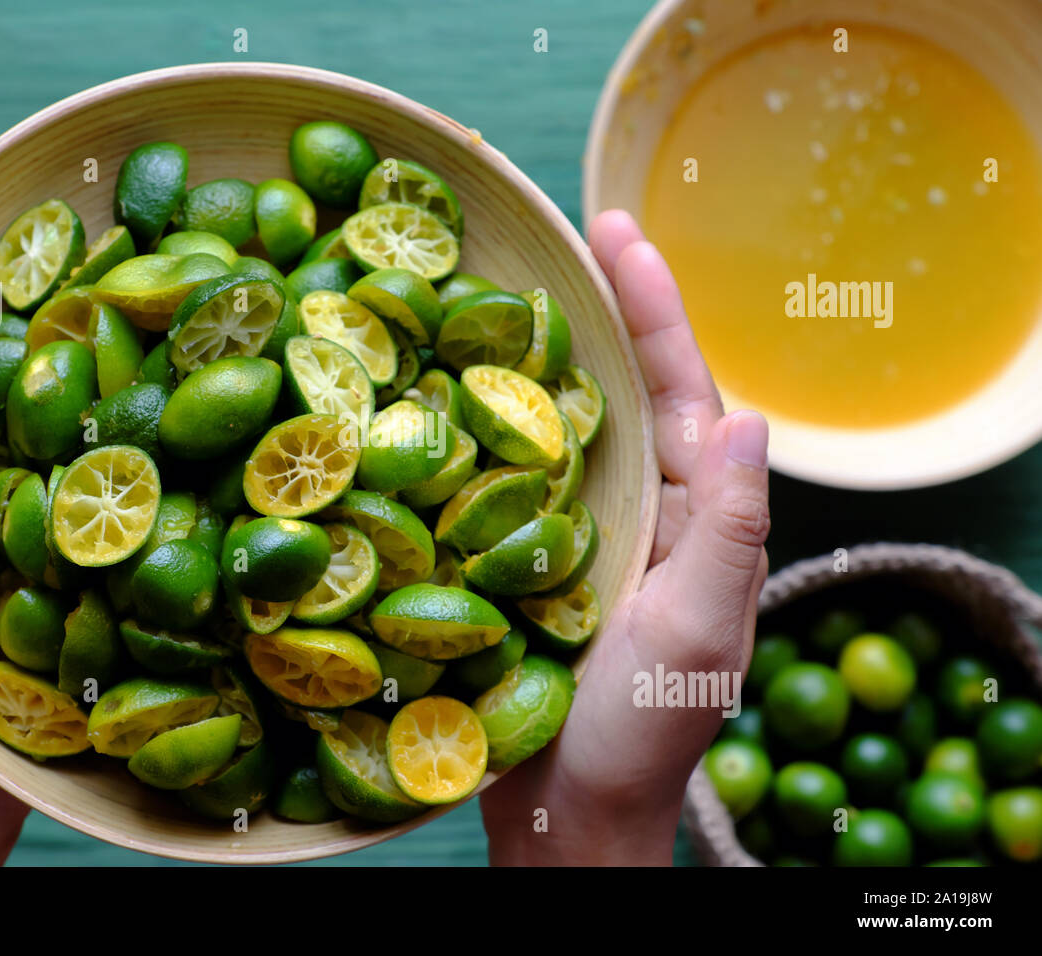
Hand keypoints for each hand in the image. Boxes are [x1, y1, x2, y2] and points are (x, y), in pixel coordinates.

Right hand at [481, 210, 769, 864]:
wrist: (563, 810)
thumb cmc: (646, 730)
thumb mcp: (702, 626)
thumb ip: (733, 528)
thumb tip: (753, 415)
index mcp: (695, 516)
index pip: (683, 391)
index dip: (656, 309)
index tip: (620, 230)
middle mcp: (641, 510)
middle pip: (623, 389)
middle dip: (602, 309)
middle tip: (563, 230)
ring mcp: (578, 533)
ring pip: (561, 424)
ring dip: (537, 353)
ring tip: (498, 282)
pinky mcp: (521, 559)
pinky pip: (504, 476)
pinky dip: (484, 425)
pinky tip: (444, 384)